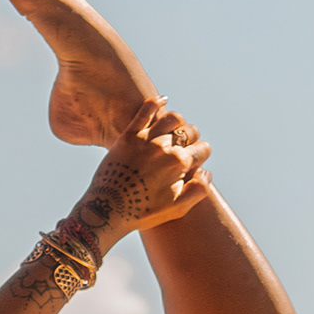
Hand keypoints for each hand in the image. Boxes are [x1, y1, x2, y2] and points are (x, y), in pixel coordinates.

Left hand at [77, 100, 211, 240]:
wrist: (107, 210)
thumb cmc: (142, 212)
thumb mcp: (177, 208)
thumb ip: (198, 190)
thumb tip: (205, 171)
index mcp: (179, 164)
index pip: (203, 148)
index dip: (201, 155)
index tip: (194, 160)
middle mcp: (164, 147)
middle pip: (190, 131)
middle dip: (192, 138)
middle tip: (184, 147)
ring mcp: (146, 140)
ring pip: (172, 118)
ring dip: (177, 123)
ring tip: (173, 130)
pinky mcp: (128, 136)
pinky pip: (145, 110)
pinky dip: (155, 102)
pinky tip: (162, 100)